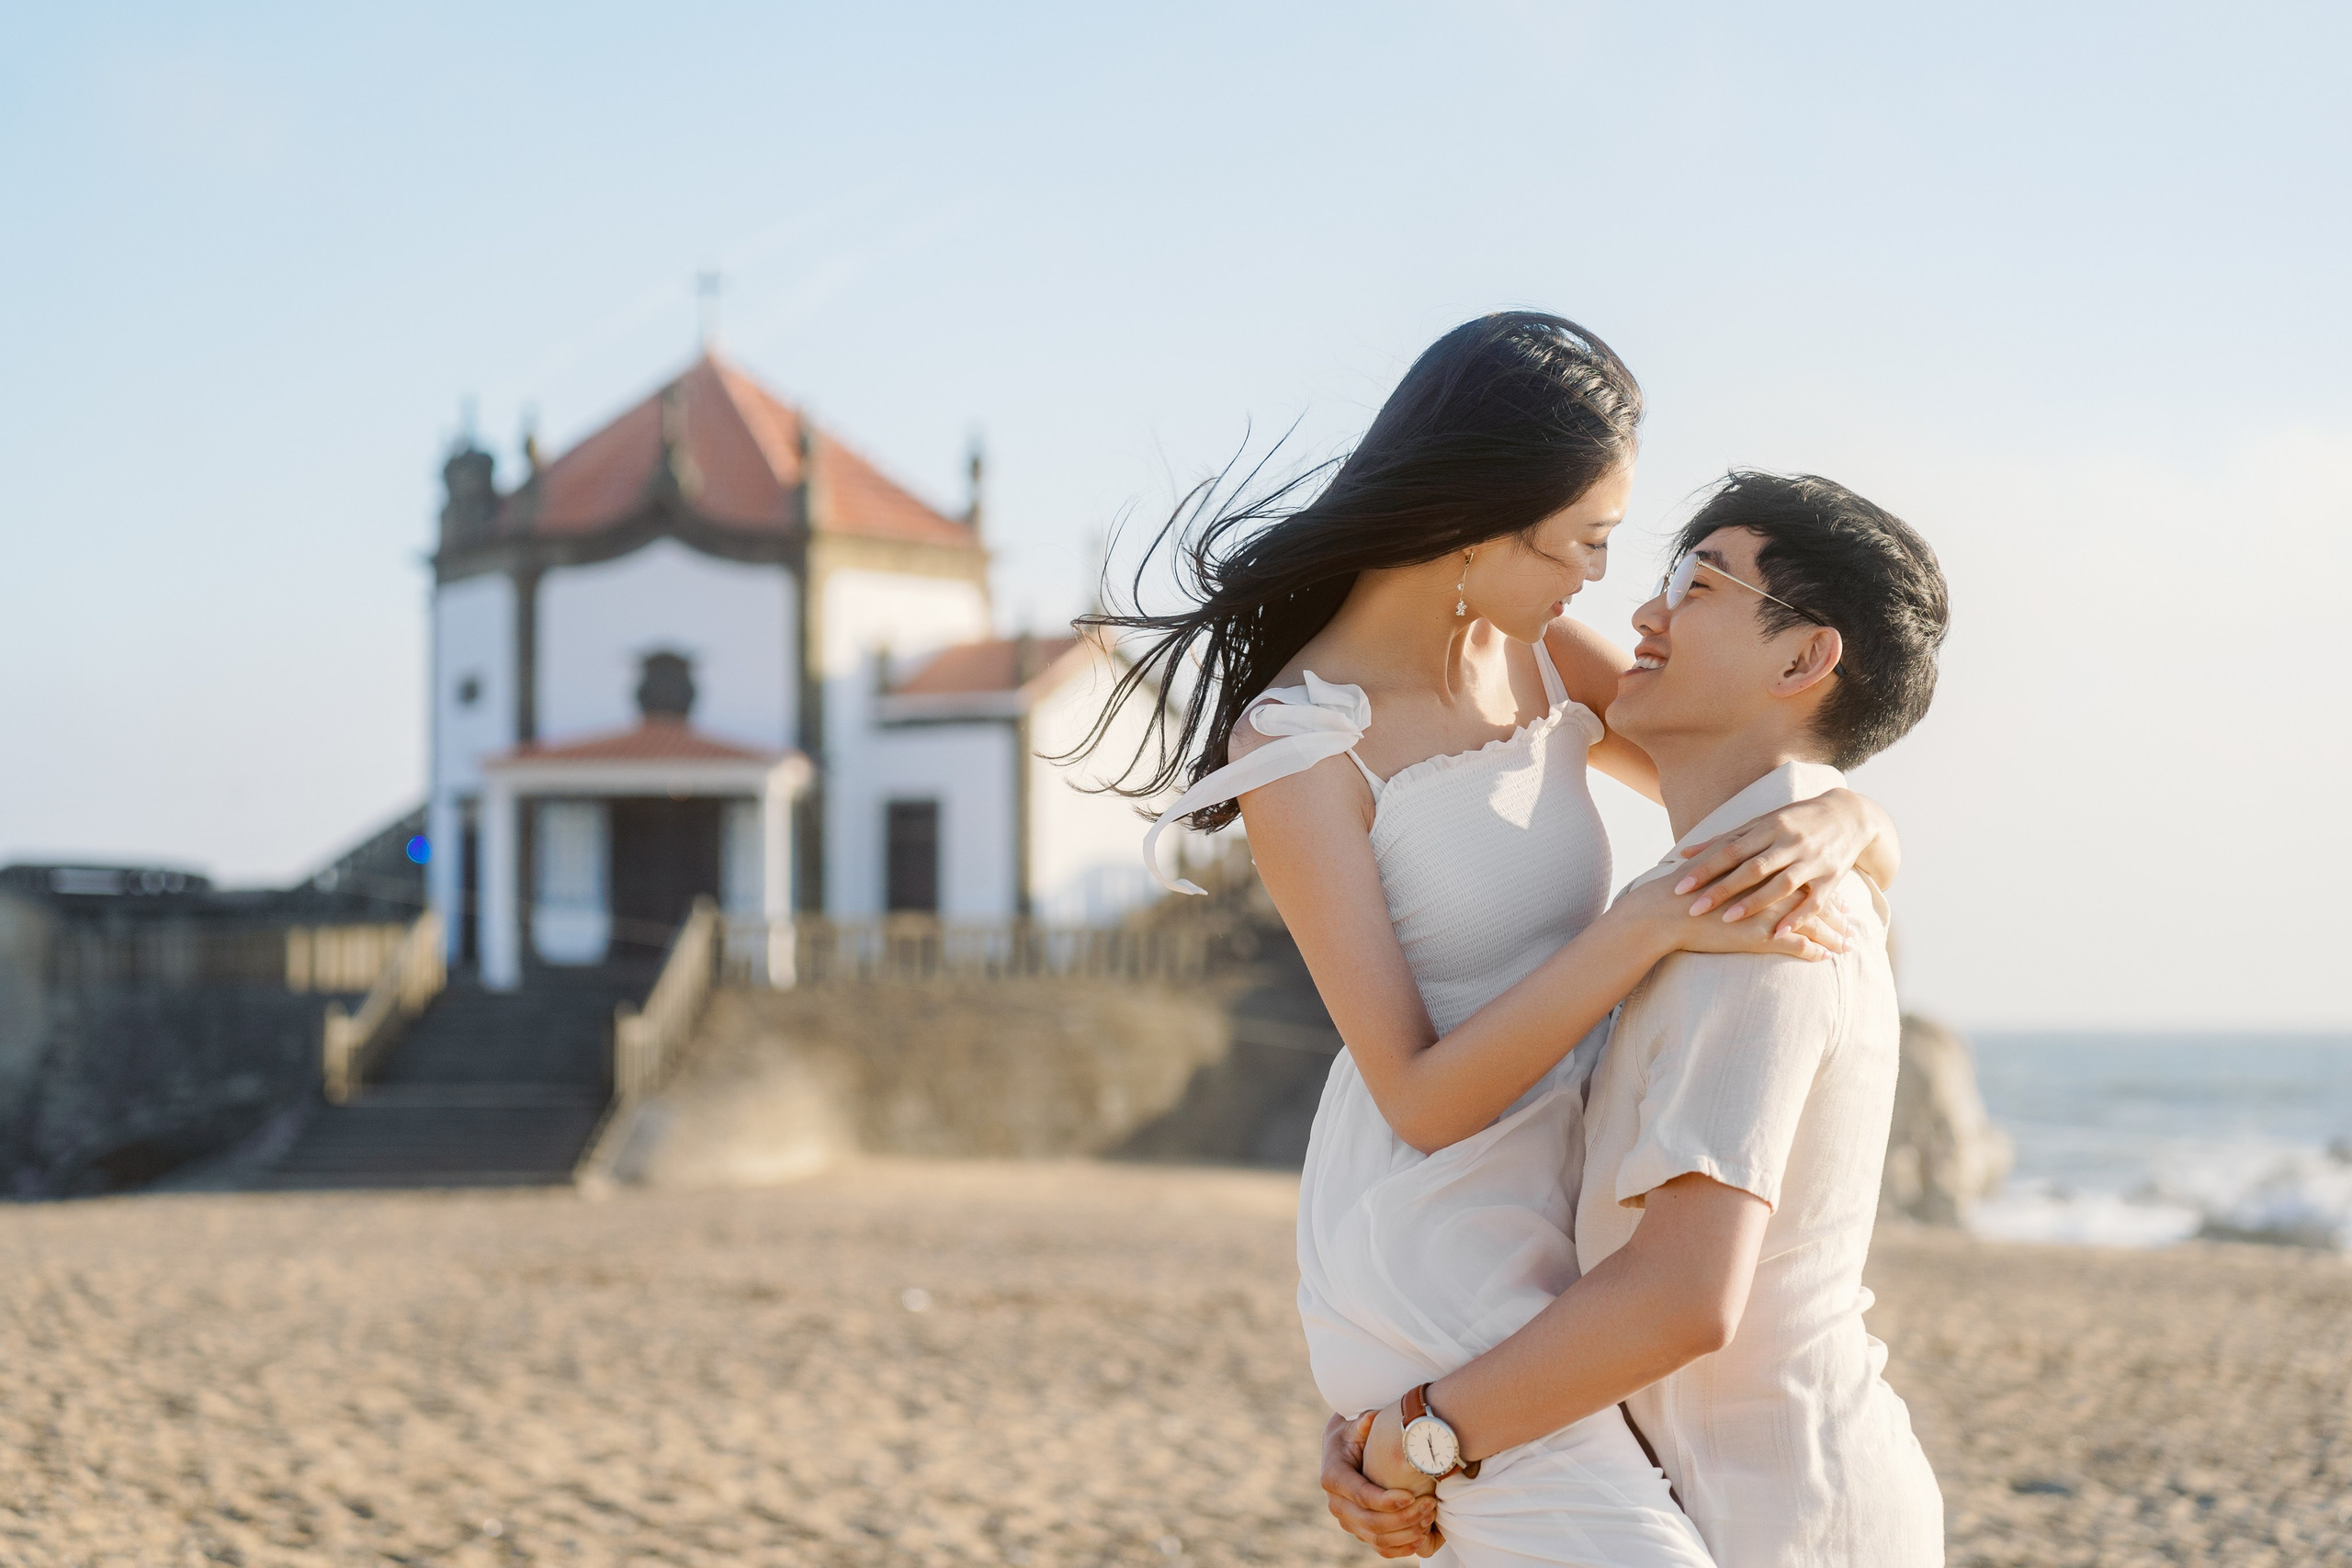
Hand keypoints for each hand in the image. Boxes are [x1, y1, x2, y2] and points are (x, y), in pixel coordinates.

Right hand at [1321, 1410, 1440, 1558]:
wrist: (1342, 1449)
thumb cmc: (1353, 1434)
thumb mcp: (1354, 1424)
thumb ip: (1363, 1423)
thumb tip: (1370, 1418)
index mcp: (1334, 1477)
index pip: (1362, 1496)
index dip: (1388, 1500)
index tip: (1412, 1495)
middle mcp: (1337, 1504)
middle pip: (1370, 1522)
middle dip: (1403, 1517)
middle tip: (1429, 1505)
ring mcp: (1347, 1520)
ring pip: (1376, 1538)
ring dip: (1406, 1533)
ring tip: (1430, 1518)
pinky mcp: (1358, 1530)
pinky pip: (1379, 1547)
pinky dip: (1400, 1547)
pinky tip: (1421, 1538)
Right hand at [1614, 871, 1840, 963]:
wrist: (1668, 910)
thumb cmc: (1686, 890)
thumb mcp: (1713, 869)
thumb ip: (1732, 867)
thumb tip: (1741, 868)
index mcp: (1762, 867)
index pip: (1800, 877)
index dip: (1818, 889)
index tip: (1834, 900)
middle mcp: (1771, 886)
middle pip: (1812, 898)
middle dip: (1835, 913)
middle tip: (1851, 922)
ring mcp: (1768, 911)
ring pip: (1812, 922)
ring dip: (1832, 935)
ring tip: (1848, 945)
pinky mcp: (1761, 935)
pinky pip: (1796, 944)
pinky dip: (1813, 951)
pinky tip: (1824, 958)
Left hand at [1672, 788, 1882, 939]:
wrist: (1849, 815)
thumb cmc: (1795, 820)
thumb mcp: (1761, 823)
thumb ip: (1724, 839)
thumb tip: (1684, 853)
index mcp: (1769, 827)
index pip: (1731, 851)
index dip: (1705, 869)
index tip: (1680, 886)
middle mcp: (1790, 843)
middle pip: (1752, 869)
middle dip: (1722, 889)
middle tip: (1694, 908)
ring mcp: (1812, 860)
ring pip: (1781, 885)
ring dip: (1754, 904)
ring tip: (1727, 920)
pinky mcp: (1832, 877)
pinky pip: (1814, 901)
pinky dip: (1796, 918)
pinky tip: (1778, 933)